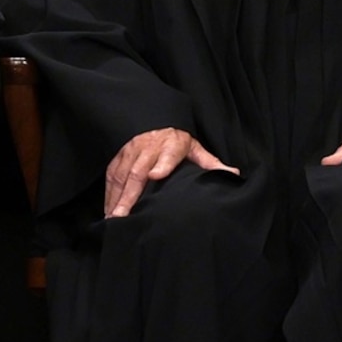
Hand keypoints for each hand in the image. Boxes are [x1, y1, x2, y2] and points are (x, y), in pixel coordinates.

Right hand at [101, 128, 239, 218]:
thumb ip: (210, 162)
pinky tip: (108, 212)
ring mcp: (130, 153)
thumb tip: (234, 174)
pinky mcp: (117, 158)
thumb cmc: (176, 140)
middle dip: (129, 194)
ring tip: (114, 219)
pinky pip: (111, 177)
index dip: (162, 165)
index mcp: (171, 146)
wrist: (153, 121)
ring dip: (116, 198)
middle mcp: (148, 149)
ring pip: (121, 176)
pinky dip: (109, 195)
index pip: (168, 155)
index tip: (155, 175)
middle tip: (123, 215)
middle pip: (137, 172)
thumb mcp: (194, 148)